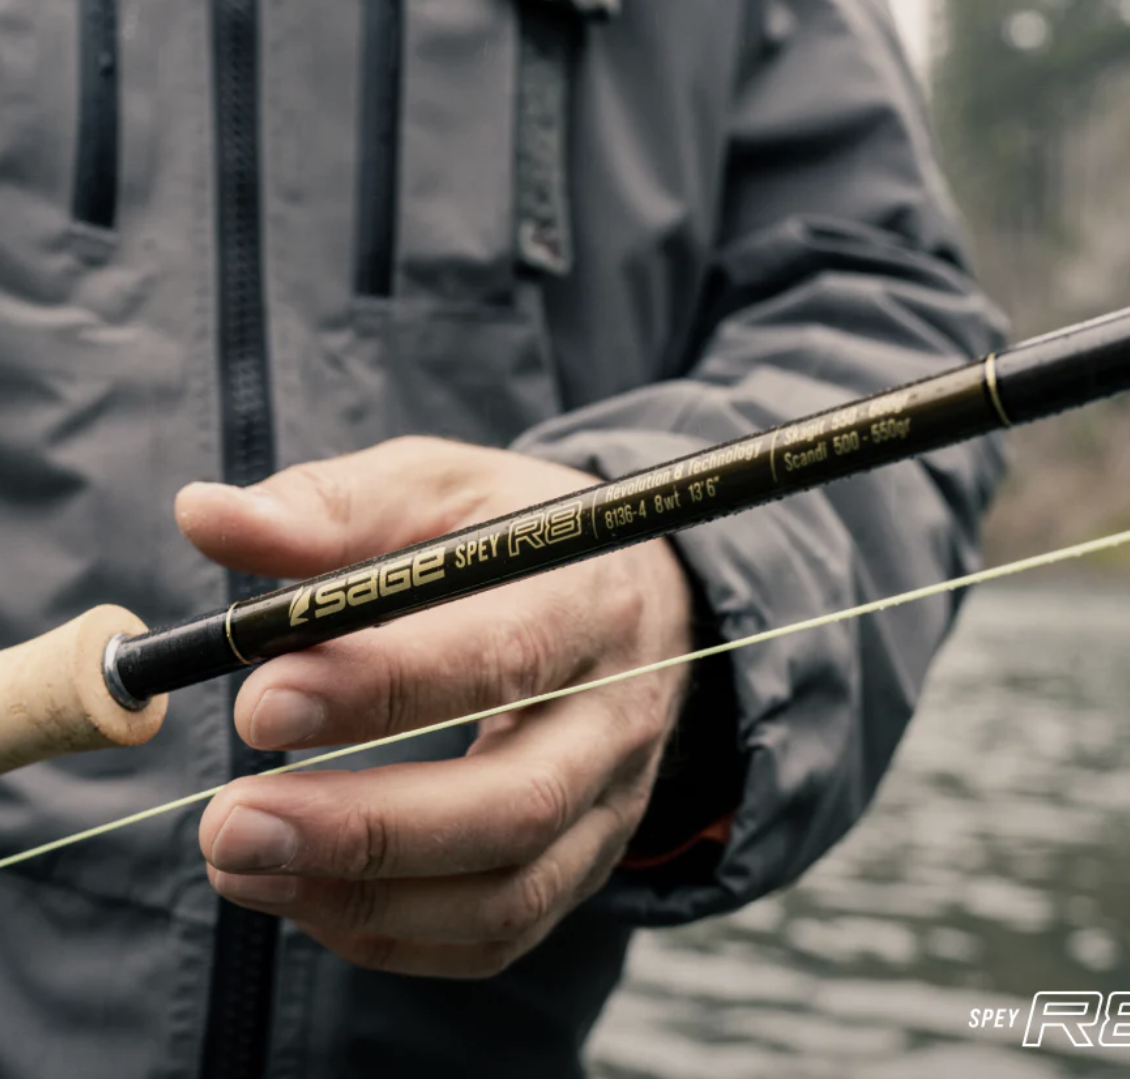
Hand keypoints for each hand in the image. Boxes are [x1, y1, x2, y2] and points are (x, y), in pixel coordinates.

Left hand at [180, 437, 693, 977]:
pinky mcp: (591, 857)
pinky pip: (504, 933)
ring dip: (367, 900)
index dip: (382, 690)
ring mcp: (614, 798)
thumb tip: (204, 516)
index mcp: (586, 599)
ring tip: (242, 867)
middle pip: (517, 802)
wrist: (635, 596)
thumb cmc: (516, 534)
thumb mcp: (440, 484)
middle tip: (229, 825)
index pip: (501, 657)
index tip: (258, 706)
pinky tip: (307, 896)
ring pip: (512, 893)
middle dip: (366, 831)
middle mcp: (617, 712)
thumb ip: (332, 506)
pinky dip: (396, 935)